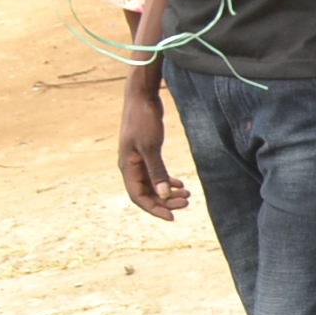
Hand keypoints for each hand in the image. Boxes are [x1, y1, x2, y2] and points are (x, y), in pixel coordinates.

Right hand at [118, 84, 187, 219]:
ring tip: (188, 195)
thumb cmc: (143, 120)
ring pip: (153, 184)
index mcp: (127, 167)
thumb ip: (156, 171)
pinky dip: (167, 181)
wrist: (141, 98)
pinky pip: (155, 174)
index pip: (139, 197)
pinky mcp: (146, 153)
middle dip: (166, 201)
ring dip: (169, 192)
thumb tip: (163, 195)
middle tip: (187, 203)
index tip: (173, 217)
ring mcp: (138, 160)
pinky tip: (181, 184)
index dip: (154, 209)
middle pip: (147, 193)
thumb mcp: (151, 147)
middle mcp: (130, 166)